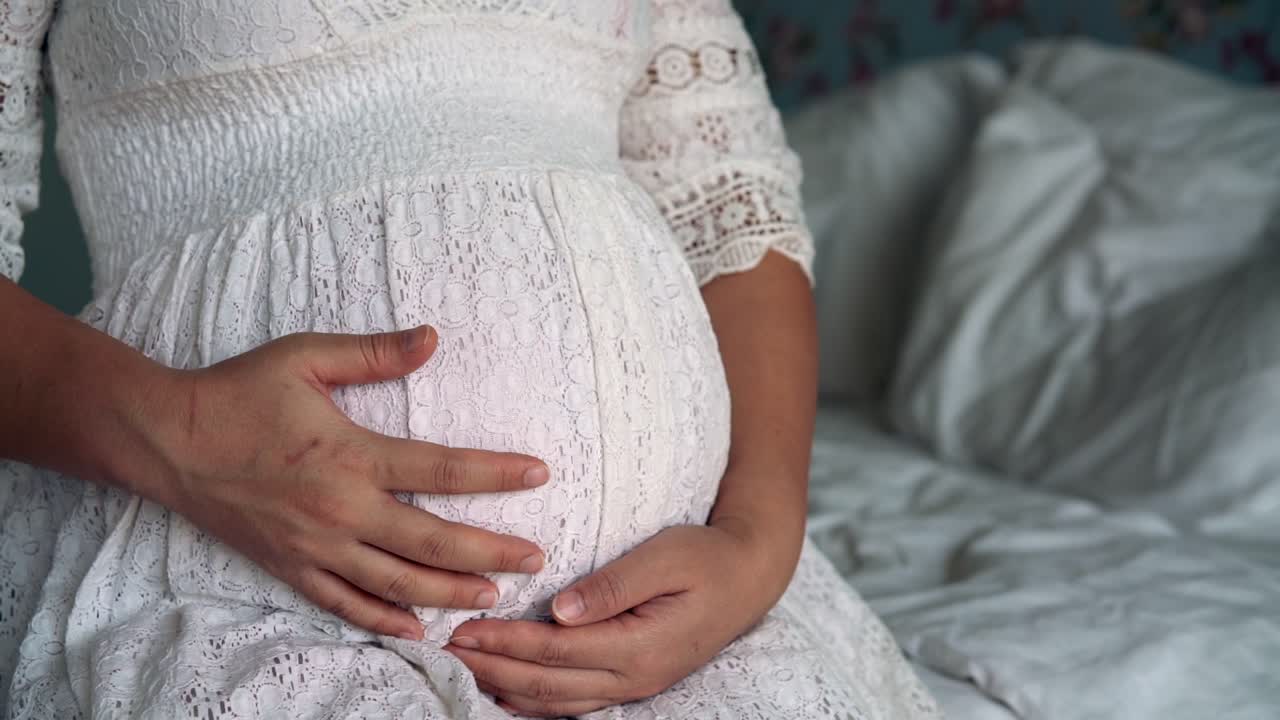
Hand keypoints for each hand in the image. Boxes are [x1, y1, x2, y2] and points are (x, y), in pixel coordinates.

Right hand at [146, 326, 548, 639]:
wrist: (166, 439)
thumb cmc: (238, 392)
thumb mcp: (306, 356)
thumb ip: (374, 353)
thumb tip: (433, 338)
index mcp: (351, 454)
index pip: (442, 468)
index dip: (496, 473)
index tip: (539, 474)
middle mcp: (339, 509)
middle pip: (431, 540)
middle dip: (490, 552)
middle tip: (534, 558)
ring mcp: (314, 546)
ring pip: (396, 582)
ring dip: (449, 591)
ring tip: (492, 596)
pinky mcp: (290, 567)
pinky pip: (344, 603)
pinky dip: (384, 619)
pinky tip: (418, 628)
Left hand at [444, 523, 786, 716]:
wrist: (750, 576)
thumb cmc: (707, 558)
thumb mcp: (665, 556)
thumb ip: (613, 584)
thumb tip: (561, 608)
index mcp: (639, 645)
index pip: (556, 650)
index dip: (506, 643)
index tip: (464, 628)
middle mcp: (634, 676)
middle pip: (548, 684)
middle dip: (493, 669)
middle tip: (446, 650)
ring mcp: (635, 685)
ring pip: (557, 702)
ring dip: (507, 688)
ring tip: (464, 669)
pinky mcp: (633, 680)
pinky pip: (575, 703)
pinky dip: (535, 701)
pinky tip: (507, 692)